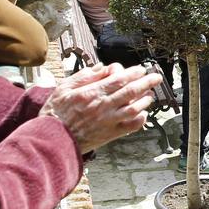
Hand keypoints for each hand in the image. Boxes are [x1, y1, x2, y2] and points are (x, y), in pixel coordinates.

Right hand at [41, 63, 162, 154]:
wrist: (52, 141)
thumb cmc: (55, 113)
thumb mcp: (64, 89)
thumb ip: (84, 76)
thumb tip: (102, 67)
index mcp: (91, 93)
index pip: (119, 79)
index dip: (133, 73)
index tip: (141, 69)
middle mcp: (103, 107)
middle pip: (131, 91)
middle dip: (147, 82)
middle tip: (157, 77)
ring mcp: (108, 122)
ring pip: (134, 108)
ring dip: (145, 100)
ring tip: (150, 94)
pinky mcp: (109, 135)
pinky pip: (130, 127)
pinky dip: (140, 120)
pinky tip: (143, 114)